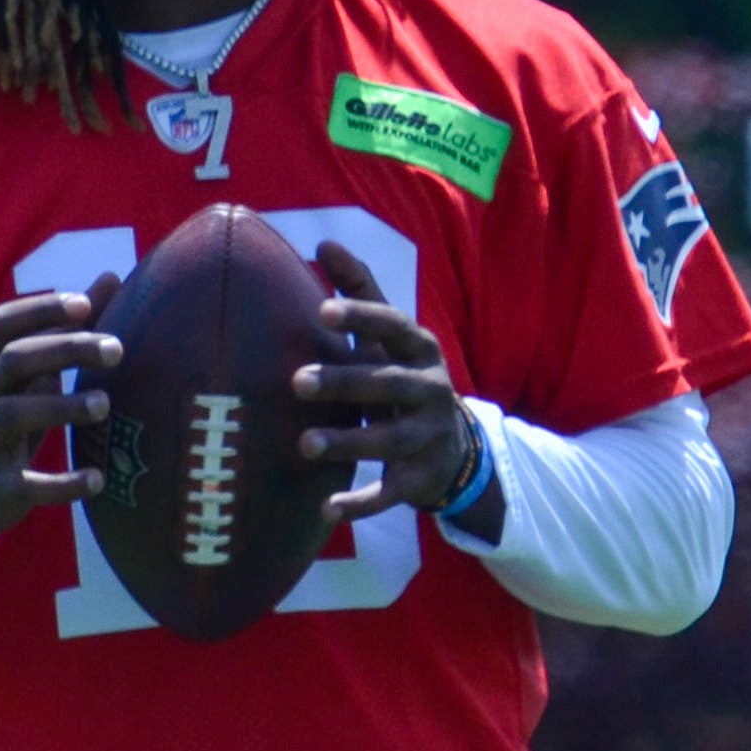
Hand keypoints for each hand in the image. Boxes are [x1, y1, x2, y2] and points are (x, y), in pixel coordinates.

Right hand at [0, 279, 121, 541]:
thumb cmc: (7, 417)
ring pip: (12, 413)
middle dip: (64, 349)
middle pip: (14, 361)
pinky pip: (26, 483)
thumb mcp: (29, 373)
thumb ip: (67, 328)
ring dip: (60, 406)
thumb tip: (111, 278)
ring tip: (105, 405)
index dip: (40, 309)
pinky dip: (61, 482)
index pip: (2, 324)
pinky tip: (97, 478)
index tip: (84, 305)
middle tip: (117, 349)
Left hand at [301, 240, 480, 528]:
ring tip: (304, 445)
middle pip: (388, 384)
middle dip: (345, 382)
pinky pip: (391, 492)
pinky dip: (362, 503)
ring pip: (389, 440)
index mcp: (419, 349)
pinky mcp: (420, 478)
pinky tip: (328, 509)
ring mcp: (427, 436)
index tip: (322, 309)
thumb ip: (359, 291)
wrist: (453, 446)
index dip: (360, 317)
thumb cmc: (402, 375)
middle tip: (296, 381)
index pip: (393, 326)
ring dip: (348, 442)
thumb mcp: (389, 336)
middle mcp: (430, 390)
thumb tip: (323, 241)